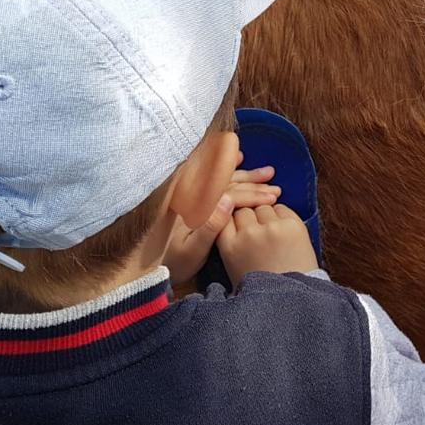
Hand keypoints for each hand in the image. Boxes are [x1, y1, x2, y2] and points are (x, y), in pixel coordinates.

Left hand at [162, 166, 278, 284]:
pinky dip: (228, 167)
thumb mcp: (193, 250)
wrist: (149, 266)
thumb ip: (210, 226)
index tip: (272, 197)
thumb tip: (229, 200)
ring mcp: (191, 193)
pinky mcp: (192, 197)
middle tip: (276, 188)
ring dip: (247, 175)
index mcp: (193, 204)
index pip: (228, 193)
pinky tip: (240, 158)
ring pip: (223, 178)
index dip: (252, 195)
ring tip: (268, 173)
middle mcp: (192, 193)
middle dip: (253, 184)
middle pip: (227, 182)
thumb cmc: (174, 262)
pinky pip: (213, 177)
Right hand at [218, 203, 317, 282]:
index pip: (223, 216)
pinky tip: (284, 231)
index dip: (231, 218)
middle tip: (258, 231)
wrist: (294, 299)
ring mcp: (271, 228)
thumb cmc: (264, 287)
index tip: (237, 224)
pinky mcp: (292, 225)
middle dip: (249, 217)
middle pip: (244, 209)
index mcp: (230, 247)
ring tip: (272, 233)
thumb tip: (228, 215)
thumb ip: (229, 242)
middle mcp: (248, 235)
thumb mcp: (234, 269)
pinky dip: (282, 216)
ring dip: (266, 216)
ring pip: (263, 207)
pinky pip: (282, 208)